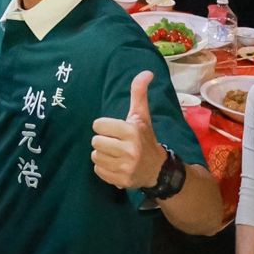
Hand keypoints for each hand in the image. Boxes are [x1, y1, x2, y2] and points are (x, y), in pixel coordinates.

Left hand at [90, 70, 167, 190]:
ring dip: (103, 154)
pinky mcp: (121, 181)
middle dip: (103, 141)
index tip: (115, 130)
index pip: (98, 125)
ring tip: (116, 154)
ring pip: (95, 156)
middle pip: (95, 141)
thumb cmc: (145, 138)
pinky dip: (104, 168)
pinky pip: (97, 170)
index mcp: (132, 131)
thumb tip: (146, 72)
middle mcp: (130, 150)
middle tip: (115, 143)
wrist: (159, 169)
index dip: (104, 126)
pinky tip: (116, 165)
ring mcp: (125, 167)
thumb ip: (139, 94)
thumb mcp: (142, 116)